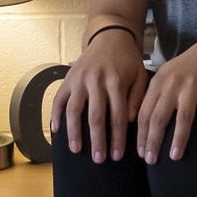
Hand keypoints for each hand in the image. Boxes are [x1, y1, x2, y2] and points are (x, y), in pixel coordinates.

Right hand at [51, 28, 148, 163]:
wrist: (109, 36)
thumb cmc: (128, 60)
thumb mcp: (141, 76)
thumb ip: (137, 98)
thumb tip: (131, 121)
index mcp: (116, 81)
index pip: (117, 116)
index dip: (117, 138)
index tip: (117, 156)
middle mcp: (95, 81)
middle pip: (95, 116)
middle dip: (97, 140)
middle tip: (99, 160)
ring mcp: (79, 79)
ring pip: (74, 110)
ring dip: (74, 132)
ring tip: (76, 149)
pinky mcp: (68, 78)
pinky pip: (58, 99)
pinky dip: (56, 115)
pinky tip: (56, 131)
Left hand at [135, 38, 196, 162]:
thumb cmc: (183, 70)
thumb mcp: (163, 78)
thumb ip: (151, 97)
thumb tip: (137, 124)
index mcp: (157, 83)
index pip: (144, 113)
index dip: (141, 135)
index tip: (140, 153)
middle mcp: (172, 85)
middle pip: (159, 117)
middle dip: (153, 141)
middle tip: (151, 160)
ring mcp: (192, 87)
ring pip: (184, 117)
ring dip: (179, 139)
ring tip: (175, 157)